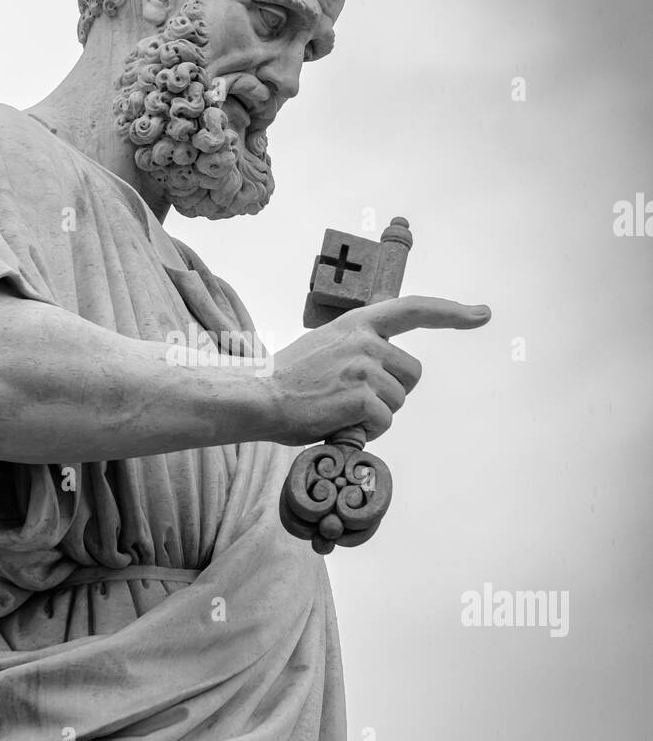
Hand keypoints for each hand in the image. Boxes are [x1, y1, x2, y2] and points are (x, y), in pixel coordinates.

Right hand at [268, 296, 490, 445]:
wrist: (259, 398)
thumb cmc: (290, 380)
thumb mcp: (327, 345)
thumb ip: (359, 347)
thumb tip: (388, 368)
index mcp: (358, 322)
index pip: (414, 308)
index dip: (452, 312)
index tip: (481, 313)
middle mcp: (365, 339)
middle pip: (412, 374)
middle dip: (393, 392)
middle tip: (353, 399)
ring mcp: (364, 366)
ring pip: (398, 401)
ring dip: (376, 414)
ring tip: (339, 409)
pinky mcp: (361, 396)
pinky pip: (384, 422)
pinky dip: (366, 431)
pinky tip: (338, 422)